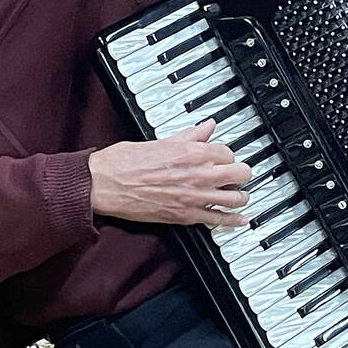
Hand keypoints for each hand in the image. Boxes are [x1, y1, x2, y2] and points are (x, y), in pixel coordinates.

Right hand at [88, 120, 250, 227]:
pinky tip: (241, 220)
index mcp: (191, 153)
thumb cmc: (125, 162)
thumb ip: (189, 135)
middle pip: (240, 173)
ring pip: (235, 198)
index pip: (227, 152)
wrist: (105, 183)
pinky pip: (218, 220)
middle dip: (242, 173)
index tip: (223, 158)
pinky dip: (233, 221)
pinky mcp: (185, 216)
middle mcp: (197, 175)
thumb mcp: (160, 141)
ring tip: (239, 195)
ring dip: (241, 196)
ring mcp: (193, 197)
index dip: (227, 155)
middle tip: (239, 175)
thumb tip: (206, 126)